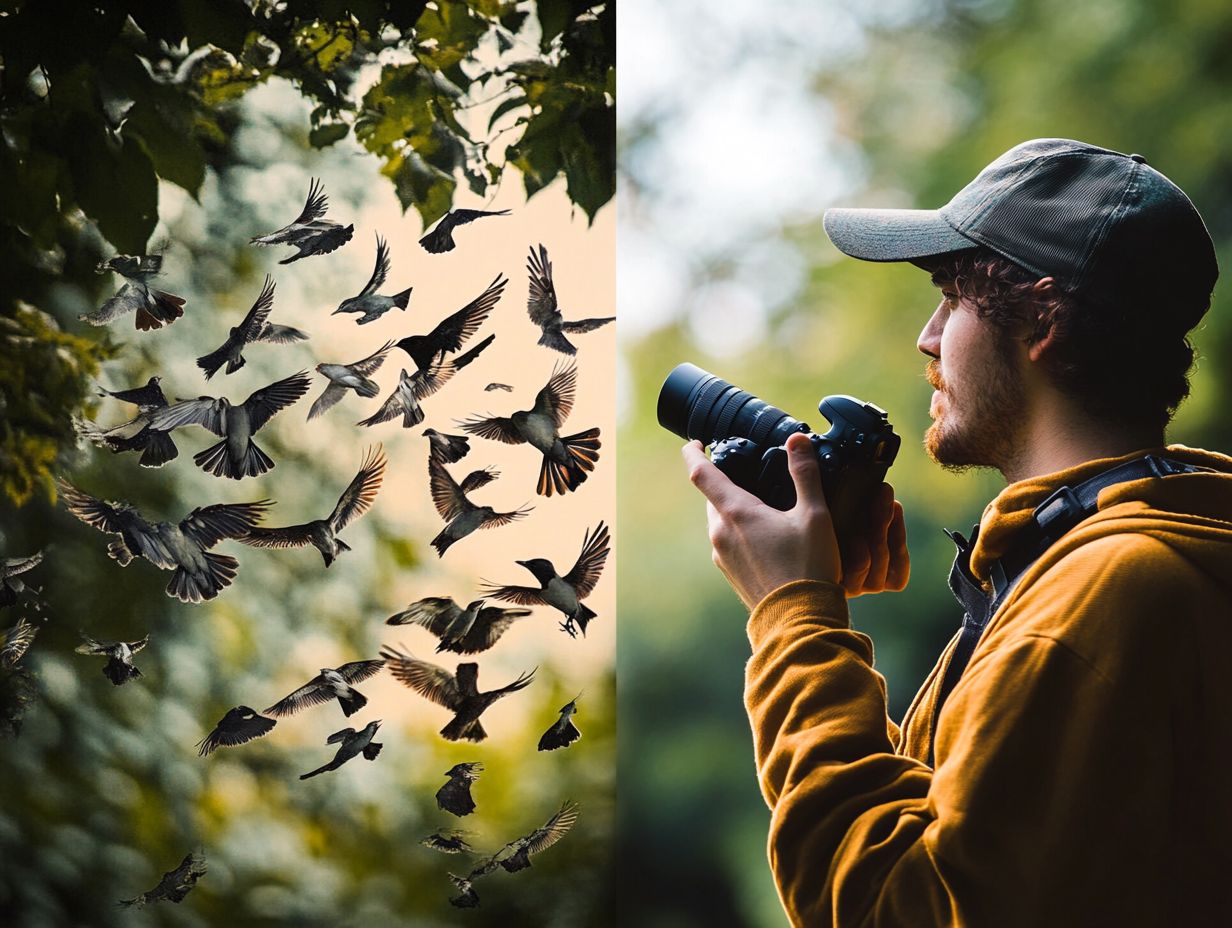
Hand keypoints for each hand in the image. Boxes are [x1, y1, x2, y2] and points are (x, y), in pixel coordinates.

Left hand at [682, 432, 908, 607]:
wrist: (800, 622)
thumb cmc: (808, 567)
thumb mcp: (814, 515)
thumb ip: (805, 474)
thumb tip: (797, 440)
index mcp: (736, 513)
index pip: (700, 473)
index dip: (693, 453)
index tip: (694, 443)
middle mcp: (721, 534)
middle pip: (712, 498)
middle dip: (724, 483)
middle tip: (747, 473)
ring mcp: (722, 557)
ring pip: (720, 522)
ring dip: (734, 510)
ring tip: (763, 506)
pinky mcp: (731, 575)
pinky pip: (728, 544)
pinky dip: (740, 533)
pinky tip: (767, 538)